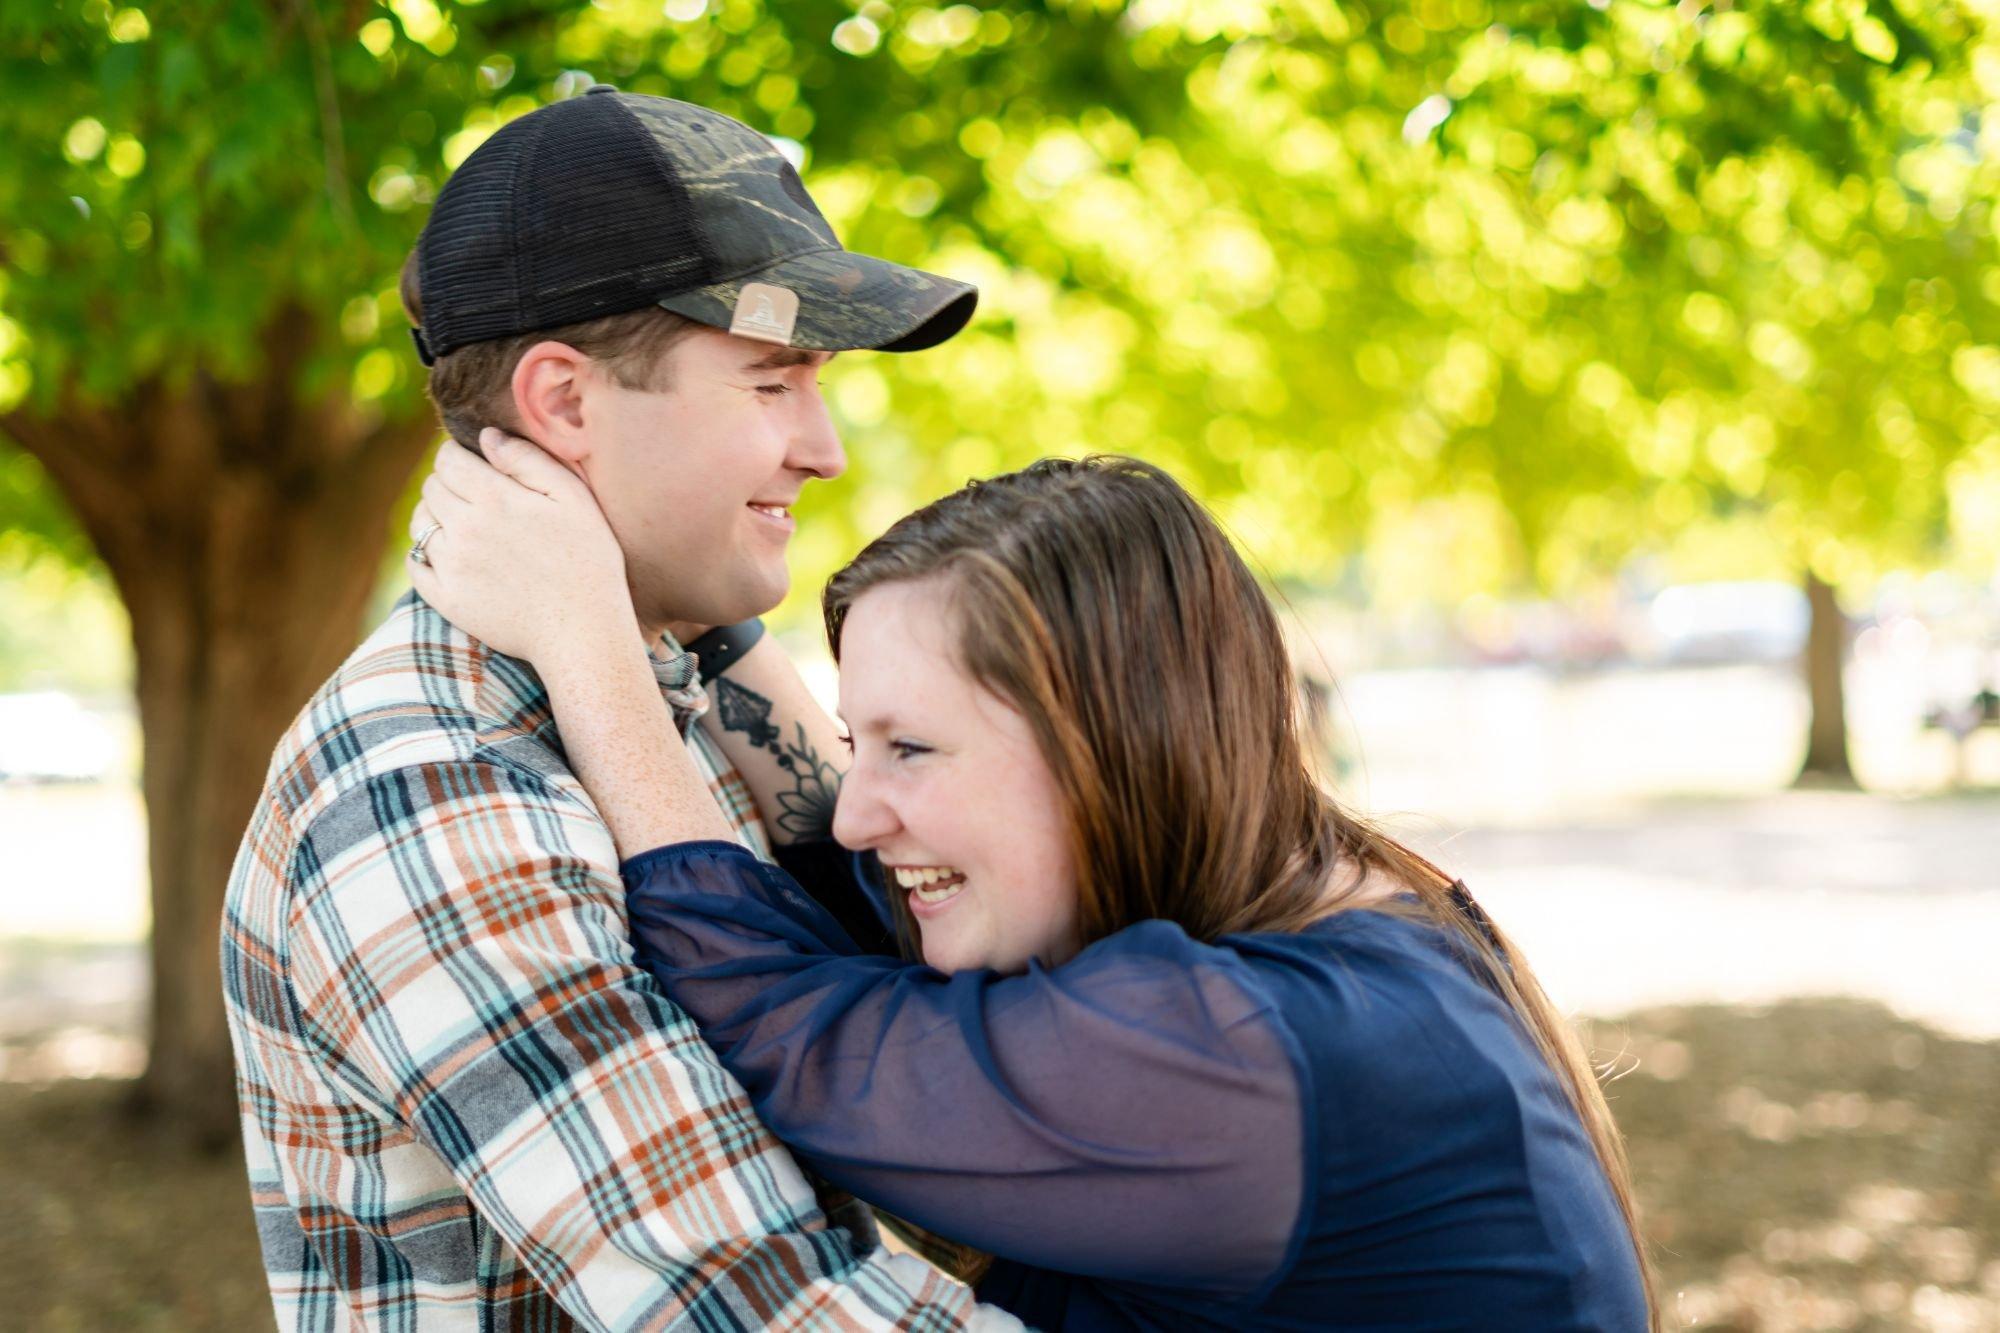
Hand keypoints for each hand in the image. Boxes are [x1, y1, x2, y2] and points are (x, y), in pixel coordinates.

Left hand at [407, 428, 635, 667]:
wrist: (583, 632)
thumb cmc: (589, 561)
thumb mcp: (574, 500)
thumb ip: (529, 461)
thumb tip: (486, 437)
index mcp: (495, 498)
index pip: (448, 460)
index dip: (457, 455)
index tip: (473, 463)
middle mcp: (465, 529)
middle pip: (431, 488)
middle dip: (447, 483)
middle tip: (473, 495)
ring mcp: (451, 566)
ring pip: (419, 523)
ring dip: (434, 515)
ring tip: (460, 523)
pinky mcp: (447, 599)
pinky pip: (415, 564)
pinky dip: (423, 553)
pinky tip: (447, 555)